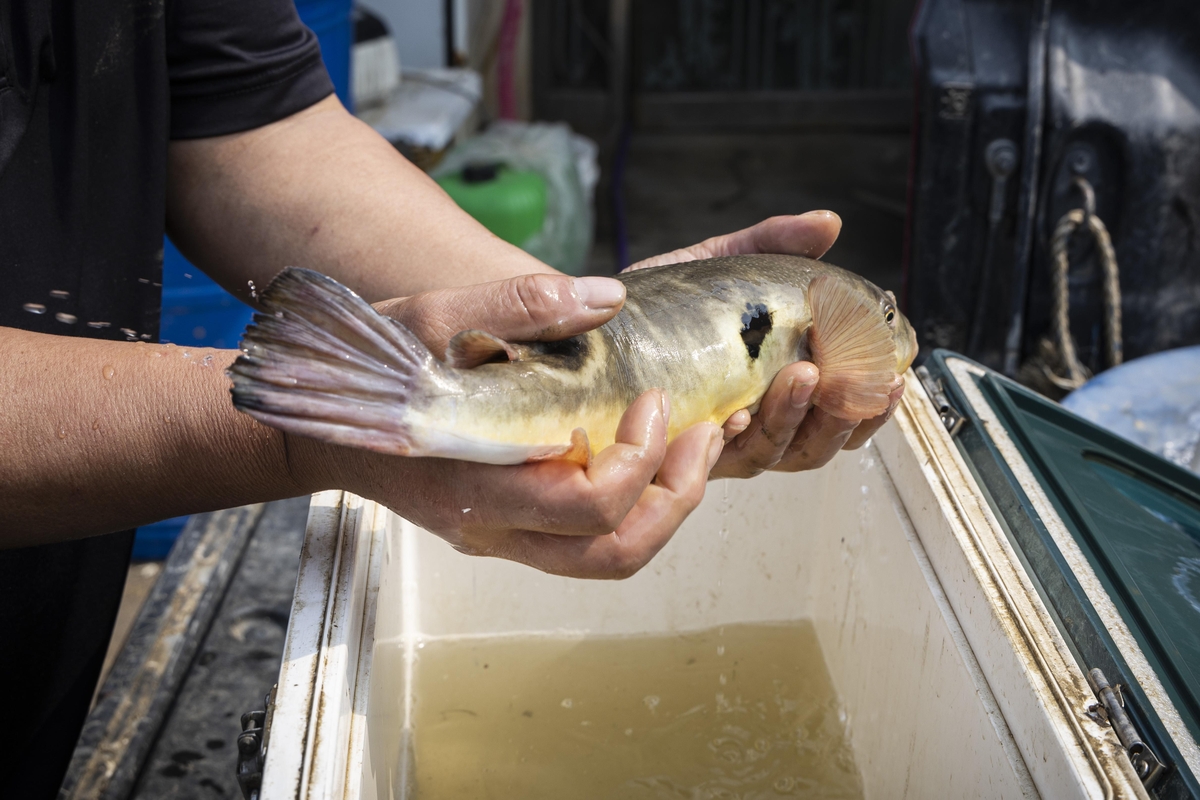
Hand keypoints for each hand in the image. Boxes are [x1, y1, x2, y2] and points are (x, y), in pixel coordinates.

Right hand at [297, 273, 722, 578]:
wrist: (313, 426)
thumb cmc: (366, 372)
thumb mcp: (430, 318)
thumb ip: (518, 306)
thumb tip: (608, 296)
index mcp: (473, 484)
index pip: (585, 506)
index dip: (639, 459)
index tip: (655, 398)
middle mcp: (493, 528)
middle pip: (612, 553)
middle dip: (678, 498)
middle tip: (706, 434)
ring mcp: (501, 536)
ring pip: (606, 559)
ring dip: (667, 508)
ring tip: (696, 445)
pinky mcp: (509, 526)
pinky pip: (587, 540)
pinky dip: (638, 505)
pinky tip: (655, 453)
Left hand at [626, 212, 906, 478]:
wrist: (585, 318)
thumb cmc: (660, 303)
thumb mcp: (721, 265)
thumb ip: (774, 245)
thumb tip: (829, 222)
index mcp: (775, 391)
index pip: (839, 415)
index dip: (871, 407)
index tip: (894, 378)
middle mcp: (748, 425)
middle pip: (813, 447)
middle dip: (840, 417)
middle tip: (849, 377)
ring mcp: (710, 441)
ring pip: (770, 454)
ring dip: (793, 420)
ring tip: (803, 376)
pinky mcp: (669, 447)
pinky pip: (708, 458)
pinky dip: (729, 437)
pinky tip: (738, 413)